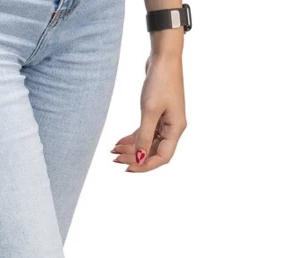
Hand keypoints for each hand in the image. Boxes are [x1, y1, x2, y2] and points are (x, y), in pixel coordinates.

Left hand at [112, 52, 185, 172]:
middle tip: (115, 159)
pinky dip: (132, 138)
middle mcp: (172, 127)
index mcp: (176, 128)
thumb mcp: (149, 111)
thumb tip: (139, 159)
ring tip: (113, 151)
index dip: (145, 165)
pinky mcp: (157, 114)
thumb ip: (143, 137)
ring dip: (131, 148)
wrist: (163, 57)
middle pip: (153, 151)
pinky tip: (118, 142)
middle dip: (134, 157)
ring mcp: (165, 121)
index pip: (162, 157)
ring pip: (147, 142)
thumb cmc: (160, 81)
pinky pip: (144, 132)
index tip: (127, 168)